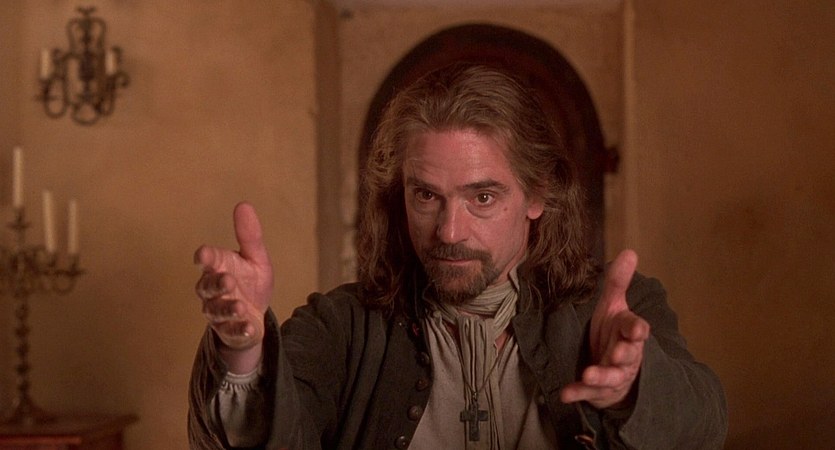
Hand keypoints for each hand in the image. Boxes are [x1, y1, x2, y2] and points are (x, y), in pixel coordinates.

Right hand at [194, 202, 273, 369]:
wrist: (254, 316)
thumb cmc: (250, 282)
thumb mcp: (255, 258)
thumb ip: (249, 236)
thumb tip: (244, 204)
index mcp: (219, 268)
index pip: (207, 260)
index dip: (205, 257)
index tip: (204, 254)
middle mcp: (213, 290)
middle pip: (206, 287)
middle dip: (216, 284)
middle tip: (228, 280)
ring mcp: (218, 312)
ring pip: (216, 311)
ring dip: (227, 308)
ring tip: (240, 306)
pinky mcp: (229, 330)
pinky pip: (230, 331)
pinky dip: (239, 329)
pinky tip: (249, 326)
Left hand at [560, 249, 649, 408]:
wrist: (616, 370)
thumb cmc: (614, 333)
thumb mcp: (614, 306)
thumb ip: (618, 282)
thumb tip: (630, 252)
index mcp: (627, 333)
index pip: (635, 329)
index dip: (636, 330)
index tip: (638, 329)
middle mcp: (625, 355)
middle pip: (628, 355)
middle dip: (623, 354)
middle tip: (617, 353)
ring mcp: (613, 374)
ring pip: (610, 377)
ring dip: (600, 375)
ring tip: (589, 374)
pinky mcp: (598, 390)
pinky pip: (589, 393)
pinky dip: (578, 393)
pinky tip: (565, 394)